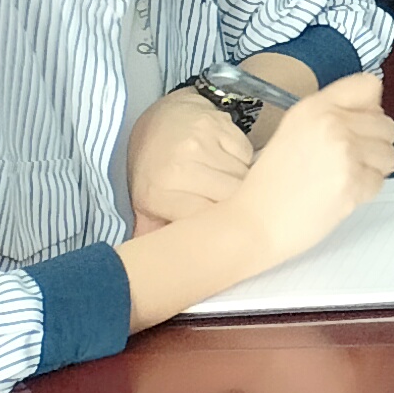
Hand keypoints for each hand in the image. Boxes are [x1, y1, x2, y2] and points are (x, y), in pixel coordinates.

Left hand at [125, 86, 254, 232]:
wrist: (162, 118)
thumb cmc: (156, 168)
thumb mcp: (146, 205)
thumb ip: (157, 237)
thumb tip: (168, 274)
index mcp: (159, 192)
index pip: (203, 220)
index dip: (219, 230)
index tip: (225, 235)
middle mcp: (181, 166)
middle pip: (229, 199)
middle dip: (237, 209)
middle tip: (235, 214)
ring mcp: (203, 143)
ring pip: (243, 178)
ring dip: (243, 186)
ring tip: (229, 186)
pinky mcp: (222, 127)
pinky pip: (247, 156)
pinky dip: (243, 164)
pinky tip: (229, 163)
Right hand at [229, 74, 393, 265]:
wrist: (254, 224)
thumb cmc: (270, 187)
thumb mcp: (293, 132)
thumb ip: (331, 116)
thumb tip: (371, 111)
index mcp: (314, 107)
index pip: (368, 85)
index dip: (370, 106)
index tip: (363, 121)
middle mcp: (332, 123)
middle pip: (385, 123)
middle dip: (373, 144)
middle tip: (346, 161)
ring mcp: (344, 152)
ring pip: (389, 153)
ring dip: (372, 169)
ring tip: (341, 178)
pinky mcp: (353, 181)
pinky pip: (380, 181)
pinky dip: (365, 191)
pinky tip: (338, 194)